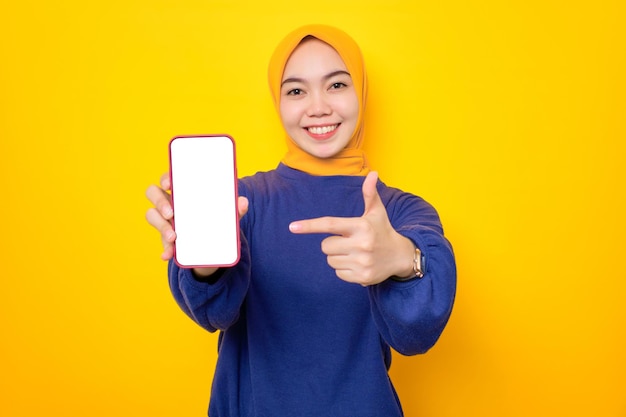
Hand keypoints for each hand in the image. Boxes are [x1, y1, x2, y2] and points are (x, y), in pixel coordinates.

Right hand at [145, 173, 248, 275]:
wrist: (214, 244)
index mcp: (183, 190)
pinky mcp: (167, 237)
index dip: (166, 178)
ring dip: (161, 226)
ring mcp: (165, 219)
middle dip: (160, 202)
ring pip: (152, 216)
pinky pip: (161, 242)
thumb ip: (234, 209)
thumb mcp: (226, 215)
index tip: (170, 184)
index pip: (168, 178)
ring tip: (173, 237)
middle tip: (171, 213)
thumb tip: (243, 202)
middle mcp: (170, 201)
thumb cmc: (216, 219)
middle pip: (153, 193)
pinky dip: (165, 249)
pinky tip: (168, 255)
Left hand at [289, 171, 414, 285]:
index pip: (330, 225)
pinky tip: (358, 264)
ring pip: (330, 261)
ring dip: (338, 257)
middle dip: (332, 244)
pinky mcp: (362, 277)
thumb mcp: (377, 212)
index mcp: (361, 226)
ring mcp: (362, 262)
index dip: (310, 225)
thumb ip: (369, 194)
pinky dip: (344, 269)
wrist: (401, 256)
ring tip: (355, 253)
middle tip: (348, 242)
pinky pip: (338, 273)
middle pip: (325, 246)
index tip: (293, 227)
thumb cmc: (382, 230)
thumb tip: (372, 173)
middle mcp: (361, 244)